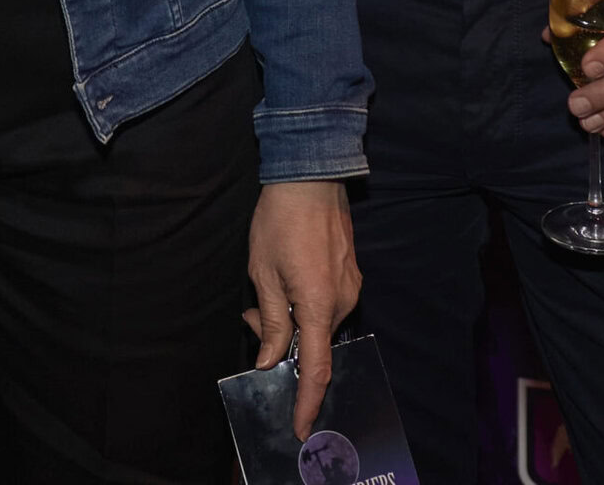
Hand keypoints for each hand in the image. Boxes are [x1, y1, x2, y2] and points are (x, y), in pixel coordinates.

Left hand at [243, 179, 360, 439]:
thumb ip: (270, 321)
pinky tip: (285, 281)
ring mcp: (351, 286)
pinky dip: (305, 303)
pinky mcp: (351, 273)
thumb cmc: (280, 221)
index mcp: (320, 306)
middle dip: (283, 340)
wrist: (310, 175)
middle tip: (251, 315)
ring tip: (264, 291)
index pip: (316, 368)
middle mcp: (344, 302)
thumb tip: (270, 359)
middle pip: (314, 342)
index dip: (308, 401)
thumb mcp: (264, 272)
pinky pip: (328, 303)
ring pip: (320, 321)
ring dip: (292, 318)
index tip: (302, 427)